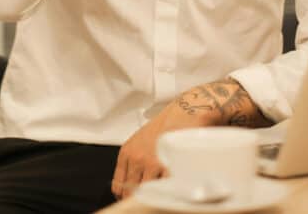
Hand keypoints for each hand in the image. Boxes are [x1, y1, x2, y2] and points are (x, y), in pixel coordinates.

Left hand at [111, 79, 271, 199]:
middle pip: (134, 191)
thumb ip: (135, 160)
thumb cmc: (168, 123)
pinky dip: (171, 189)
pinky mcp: (170, 165)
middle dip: (143, 194)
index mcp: (128, 152)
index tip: (134, 196)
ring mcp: (153, 163)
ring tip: (166, 190)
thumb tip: (132, 183)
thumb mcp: (142, 139)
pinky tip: (175, 186)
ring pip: (151, 191)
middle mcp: (137, 158)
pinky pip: (167, 188)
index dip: (127, 194)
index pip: (119, 185)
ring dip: (158, 192)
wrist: (188, 110)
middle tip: (153, 194)